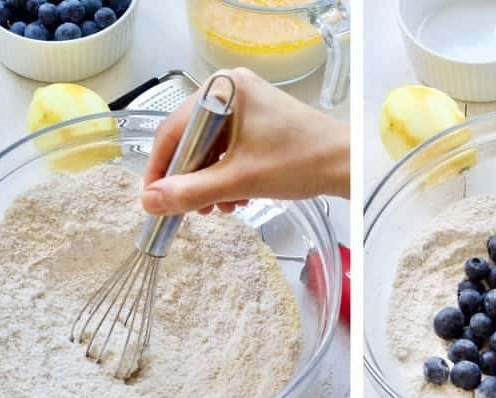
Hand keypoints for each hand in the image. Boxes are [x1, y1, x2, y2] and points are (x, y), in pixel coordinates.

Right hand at [142, 67, 350, 216]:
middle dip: (188, 180)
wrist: (345, 164)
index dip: (160, 169)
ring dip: (207, 183)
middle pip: (188, 141)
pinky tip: (233, 198)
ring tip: (217, 208)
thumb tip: (150, 202)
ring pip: (207, 150)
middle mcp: (229, 90)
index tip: (153, 200)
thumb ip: (189, 192)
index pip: (172, 130)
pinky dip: (224, 177)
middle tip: (188, 210)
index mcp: (222, 89)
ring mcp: (243, 105)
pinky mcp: (255, 122)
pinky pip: (225, 150)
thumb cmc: (299, 161)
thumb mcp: (237, 181)